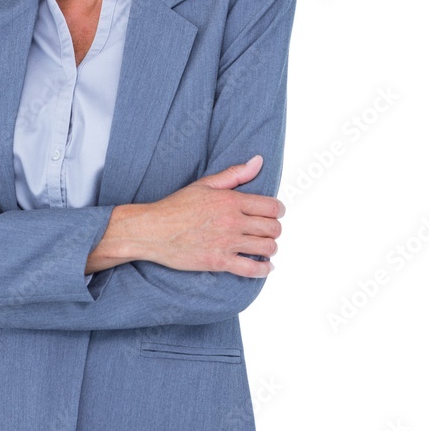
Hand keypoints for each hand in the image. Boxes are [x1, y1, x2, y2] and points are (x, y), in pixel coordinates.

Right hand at [92, 154, 283, 278]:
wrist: (152, 231)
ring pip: (267, 248)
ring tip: (264, 248)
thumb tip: (259, 161)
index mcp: (230, 200)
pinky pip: (252, 269)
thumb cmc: (175, 207)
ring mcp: (227, 242)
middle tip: (268, 232)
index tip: (275, 214)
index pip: (272, 207)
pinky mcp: (219, 262)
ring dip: (270, 249)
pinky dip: (263, 269)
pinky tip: (264, 267)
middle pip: (273, 228)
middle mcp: (232, 221)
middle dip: (274, 230)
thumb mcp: (204, 184)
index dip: (278, 211)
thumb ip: (234, 174)